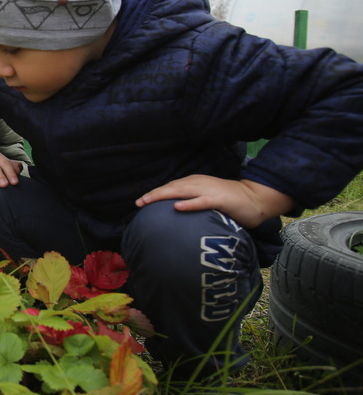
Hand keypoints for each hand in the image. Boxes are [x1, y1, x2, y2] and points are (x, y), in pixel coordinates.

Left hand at [136, 174, 293, 227]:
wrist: (256, 198)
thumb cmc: (229, 201)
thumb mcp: (206, 198)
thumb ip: (192, 202)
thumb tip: (174, 212)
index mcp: (195, 182)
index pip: (171, 187)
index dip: (155, 193)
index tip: (140, 202)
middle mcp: (199, 183)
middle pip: (172, 188)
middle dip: (154, 194)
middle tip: (138, 203)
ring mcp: (209, 190)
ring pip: (182, 192)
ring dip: (163, 196)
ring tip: (148, 202)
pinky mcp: (220, 200)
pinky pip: (201, 201)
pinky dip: (188, 203)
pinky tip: (176, 207)